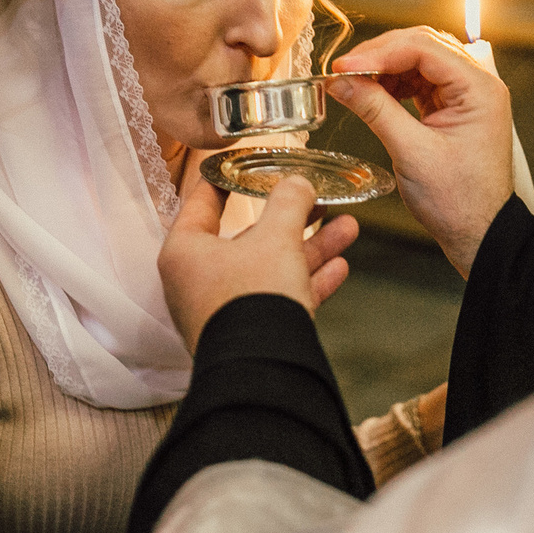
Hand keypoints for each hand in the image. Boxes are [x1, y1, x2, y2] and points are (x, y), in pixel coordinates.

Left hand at [158, 174, 358, 350]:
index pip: (202, 202)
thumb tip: (298, 183)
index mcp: (185, 251)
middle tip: (318, 199)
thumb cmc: (253, 298)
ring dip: (311, 248)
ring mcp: (224, 310)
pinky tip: (340, 267)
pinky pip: (280, 298)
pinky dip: (309, 282)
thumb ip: (288, 203)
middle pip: (247, 237)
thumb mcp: (275, 237)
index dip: (227, 178)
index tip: (244, 162)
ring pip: (271, 268)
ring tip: (348, 228)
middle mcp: (198, 281)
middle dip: (292, 218)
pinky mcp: (248, 333)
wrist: (263, 371)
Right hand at [327, 27, 512, 275]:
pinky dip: (393, 84)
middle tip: (344, 71)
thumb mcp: (411, 152)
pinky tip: (372, 93)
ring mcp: (467, 96)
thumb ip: (375, 110)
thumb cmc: (460, 202)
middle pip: (423, 46)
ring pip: (419, 61)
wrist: (479, 233)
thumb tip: (342, 82)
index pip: (424, 48)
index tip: (344, 66)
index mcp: (479, 89)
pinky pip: (420, 82)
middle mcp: (478, 85)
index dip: (379, 53)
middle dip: (380, 55)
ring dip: (384, 68)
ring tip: (353, 83)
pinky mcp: (454, 109)